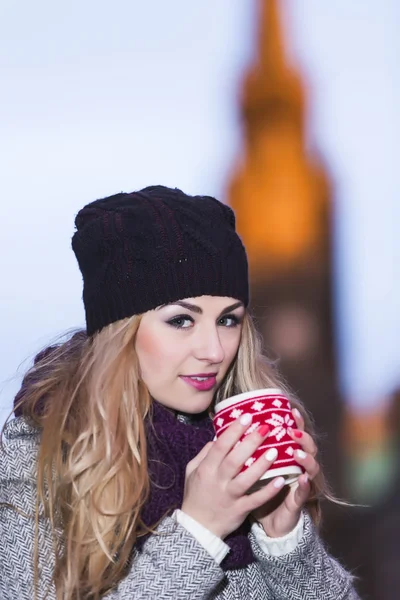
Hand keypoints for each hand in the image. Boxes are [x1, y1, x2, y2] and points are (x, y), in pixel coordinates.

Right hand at [181, 415, 287, 539]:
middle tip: (265, 427)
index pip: (220, 446)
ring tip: (276, 450)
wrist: (197, 527)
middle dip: (250, 442)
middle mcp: (218, 481)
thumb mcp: (192, 471)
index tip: (247, 416)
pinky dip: (268, 491)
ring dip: (261, 465)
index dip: (234, 431)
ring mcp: (229, 496)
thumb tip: (217, 437)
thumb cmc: (195, 495)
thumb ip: (204, 454)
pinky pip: (255, 500)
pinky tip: (281, 480)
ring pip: (247, 479)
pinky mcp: (239, 510)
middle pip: (235, 459)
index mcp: (206, 469)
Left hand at [252, 408, 319, 537]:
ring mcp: (301, 482)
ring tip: (296, 453)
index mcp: (287, 455)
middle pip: (308, 446)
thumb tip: (235, 428)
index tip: (291, 409)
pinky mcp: (299, 500)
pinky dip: (305, 485)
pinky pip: (304, 492)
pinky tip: (303, 479)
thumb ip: (249, 450)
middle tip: (292, 430)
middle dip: (302, 436)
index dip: (295, 422)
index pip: (294, 434)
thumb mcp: (254, 468)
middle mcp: (298, 466)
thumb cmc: (261, 490)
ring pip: (311, 467)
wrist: (270, 522)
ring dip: (305, 458)